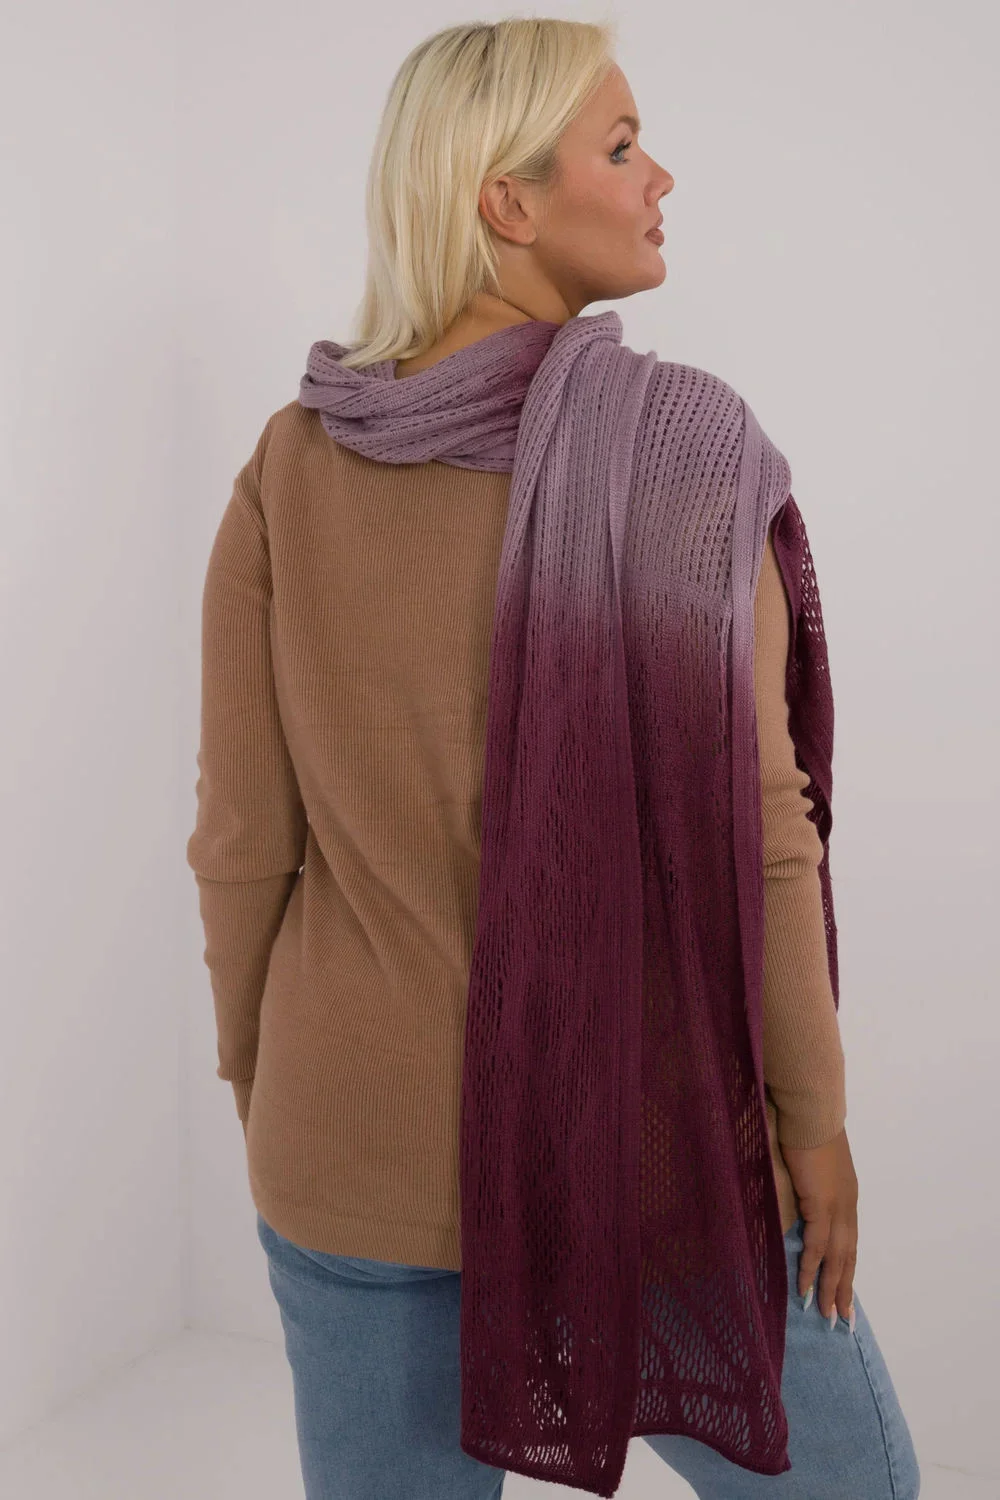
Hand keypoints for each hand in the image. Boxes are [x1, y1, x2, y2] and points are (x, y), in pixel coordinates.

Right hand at [780, 1126, 857, 1324]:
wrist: (807, 1110)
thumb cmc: (801, 1127)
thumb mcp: (803, 1165)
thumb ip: (797, 1187)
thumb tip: (783, 1207)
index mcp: (844, 1195)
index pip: (847, 1239)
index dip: (845, 1265)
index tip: (843, 1288)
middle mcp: (846, 1204)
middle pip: (848, 1254)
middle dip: (844, 1287)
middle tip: (841, 1318)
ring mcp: (837, 1206)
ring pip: (837, 1256)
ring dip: (832, 1287)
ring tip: (827, 1314)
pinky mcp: (822, 1204)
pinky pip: (817, 1244)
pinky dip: (813, 1267)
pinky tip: (807, 1288)